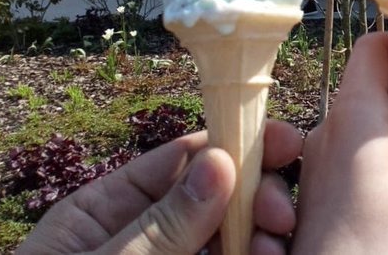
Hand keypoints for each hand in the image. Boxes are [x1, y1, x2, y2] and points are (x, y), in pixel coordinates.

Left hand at [19, 124, 302, 254]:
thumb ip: (162, 226)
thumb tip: (220, 162)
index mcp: (103, 211)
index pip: (175, 159)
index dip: (233, 144)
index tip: (284, 145)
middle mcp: (142, 237)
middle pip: (216, 196)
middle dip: (256, 198)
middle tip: (280, 218)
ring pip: (230, 239)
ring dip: (261, 238)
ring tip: (274, 251)